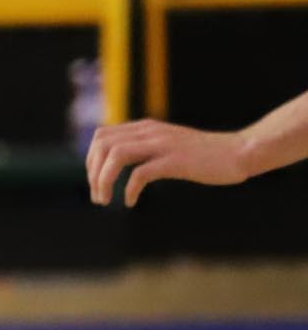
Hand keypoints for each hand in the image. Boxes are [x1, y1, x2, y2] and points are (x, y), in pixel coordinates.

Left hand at [88, 118, 250, 204]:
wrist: (239, 152)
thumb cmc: (203, 155)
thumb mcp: (167, 145)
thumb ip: (144, 147)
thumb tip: (117, 161)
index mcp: (146, 128)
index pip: (102, 136)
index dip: (91, 160)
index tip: (95, 181)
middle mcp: (150, 132)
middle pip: (102, 144)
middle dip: (92, 172)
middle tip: (98, 196)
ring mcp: (163, 145)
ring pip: (116, 155)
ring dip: (103, 180)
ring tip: (105, 200)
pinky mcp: (175, 161)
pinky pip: (140, 173)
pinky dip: (129, 189)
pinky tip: (131, 201)